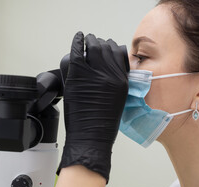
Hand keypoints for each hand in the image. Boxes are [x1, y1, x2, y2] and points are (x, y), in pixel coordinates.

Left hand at [57, 31, 128, 182]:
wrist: (91, 137)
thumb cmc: (103, 124)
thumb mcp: (117, 101)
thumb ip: (114, 84)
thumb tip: (106, 72)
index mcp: (121, 81)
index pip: (119, 54)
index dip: (111, 47)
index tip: (106, 46)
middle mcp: (111, 75)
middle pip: (106, 47)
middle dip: (100, 42)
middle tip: (93, 42)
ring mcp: (95, 74)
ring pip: (93, 47)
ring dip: (90, 41)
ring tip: (86, 40)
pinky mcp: (78, 76)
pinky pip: (77, 51)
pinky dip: (77, 41)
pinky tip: (78, 37)